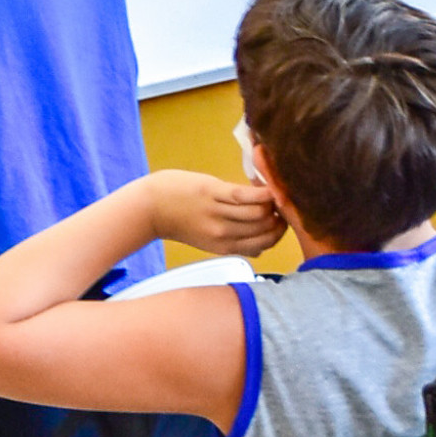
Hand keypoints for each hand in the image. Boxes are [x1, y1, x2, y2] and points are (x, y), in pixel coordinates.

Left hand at [146, 169, 287, 257]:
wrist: (150, 207)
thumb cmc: (179, 220)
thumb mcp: (208, 240)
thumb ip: (233, 243)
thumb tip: (259, 248)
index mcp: (223, 247)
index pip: (263, 245)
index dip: (278, 234)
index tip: (284, 222)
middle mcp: (222, 234)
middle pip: (265, 229)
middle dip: (280, 218)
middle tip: (285, 205)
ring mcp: (217, 214)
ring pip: (259, 213)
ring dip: (274, 204)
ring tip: (277, 194)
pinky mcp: (212, 193)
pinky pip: (245, 196)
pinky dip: (262, 193)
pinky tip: (269, 188)